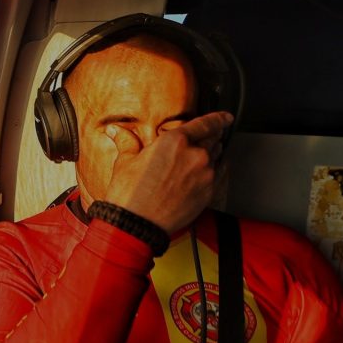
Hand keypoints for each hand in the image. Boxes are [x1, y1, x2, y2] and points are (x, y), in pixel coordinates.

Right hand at [102, 112, 232, 233]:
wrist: (138, 224)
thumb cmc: (130, 195)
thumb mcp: (125, 162)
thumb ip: (127, 142)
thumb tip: (116, 131)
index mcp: (174, 141)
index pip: (206, 123)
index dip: (219, 118)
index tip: (225, 117)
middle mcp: (195, 155)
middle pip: (215, 138)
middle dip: (212, 137)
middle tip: (206, 139)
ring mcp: (205, 174)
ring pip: (218, 156)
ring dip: (212, 154)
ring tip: (199, 159)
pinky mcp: (209, 192)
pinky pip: (219, 175)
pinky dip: (215, 171)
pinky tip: (203, 175)